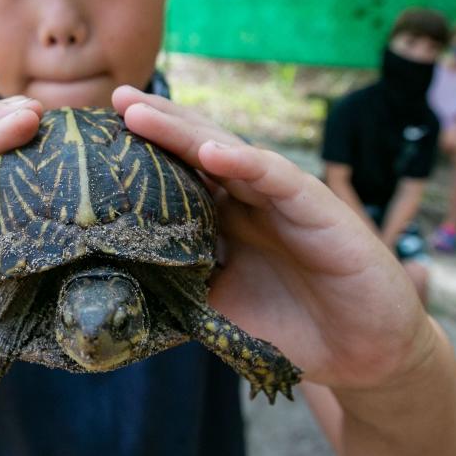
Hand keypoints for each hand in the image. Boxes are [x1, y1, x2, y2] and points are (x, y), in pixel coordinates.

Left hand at [114, 87, 436, 391]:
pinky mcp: (320, 209)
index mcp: (224, 217)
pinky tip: (214, 153)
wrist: (361, 356)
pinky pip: (278, 179)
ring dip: (185, 131)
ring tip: (142, 114)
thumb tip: (107, 288)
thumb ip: (175, 287)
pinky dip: (247, 163)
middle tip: (113, 99)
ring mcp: (284, 198)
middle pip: (196, 149)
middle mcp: (250, 198)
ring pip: (230, 151)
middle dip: (155, 122)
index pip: (176, 174)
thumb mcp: (216, 307)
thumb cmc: (289, 326)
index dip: (140, 154)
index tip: (93, 137)